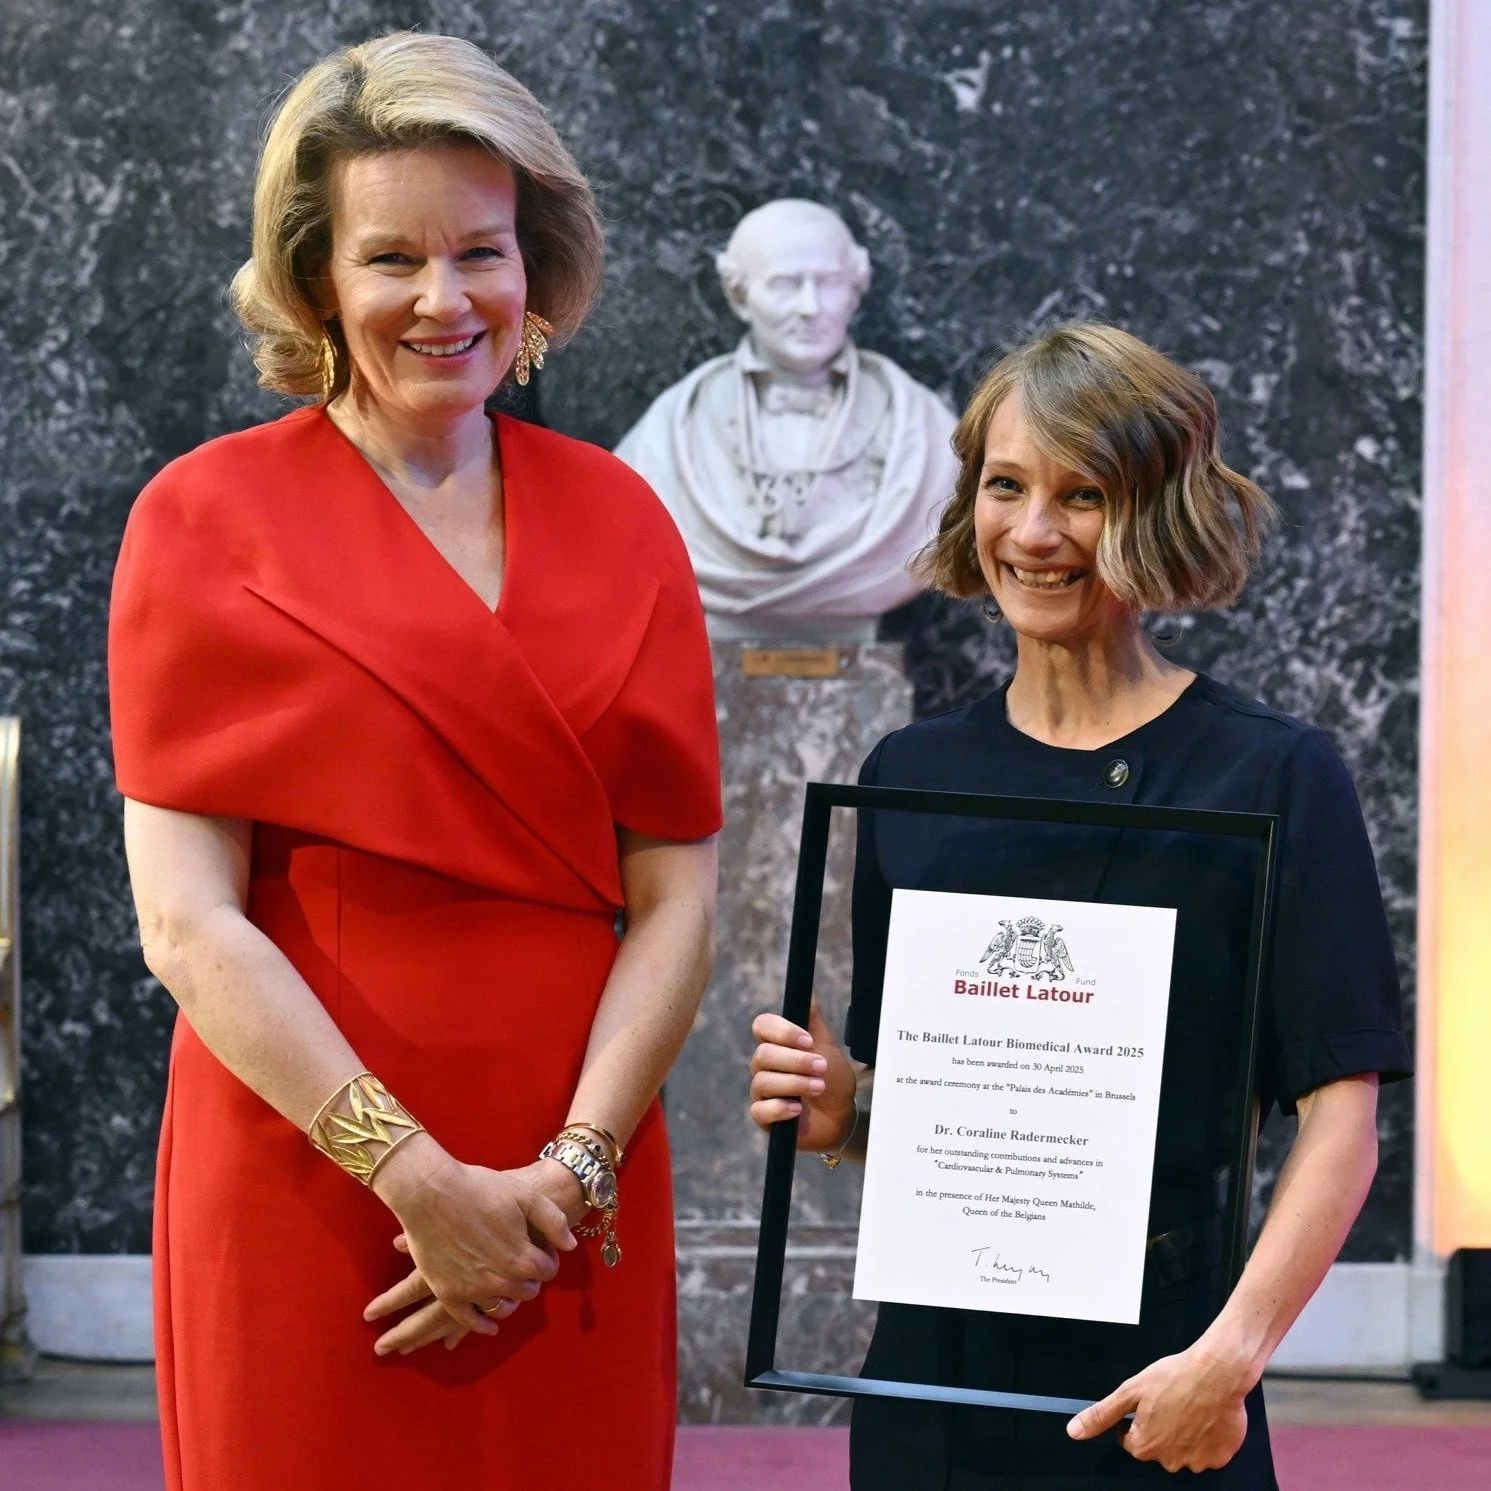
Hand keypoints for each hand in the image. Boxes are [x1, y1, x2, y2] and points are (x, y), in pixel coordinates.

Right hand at [365, 1138, 578, 1355]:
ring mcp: (473, 1291)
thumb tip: (570, 1246)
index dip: (546, 1257)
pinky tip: (488, 1324)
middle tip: (520, 1261)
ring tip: (505, 1283)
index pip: (548, 1271)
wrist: (431, 1192)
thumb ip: (553, 1221)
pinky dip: (482, 1324)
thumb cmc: (480, 1189)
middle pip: (527, 1291)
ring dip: (509, 1299)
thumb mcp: (526, 1195)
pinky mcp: (448, 1294)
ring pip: (502, 1309)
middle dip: (529, 1278)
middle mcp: (501, 1282)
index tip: (538, 1247)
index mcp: (523, 1259)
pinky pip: (469, 1320)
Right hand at [749, 1001, 857, 1152]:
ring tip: (819, 1087)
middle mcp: (764, 1066)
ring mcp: (762, 1092)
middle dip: (796, 1061)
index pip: (762, 1026)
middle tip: (821, 1067)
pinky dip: (780, 1108)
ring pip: (763, 1081)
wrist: (842, 1114)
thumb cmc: (832, 1078)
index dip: (782, 1031)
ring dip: (795, 1083)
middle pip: (763, 1054)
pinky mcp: (764, 1117)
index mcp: (777, 1044)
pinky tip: (798, 1109)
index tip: (808, 1040)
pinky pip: (759, 1110)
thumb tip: (807, 989)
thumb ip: (813, 1019)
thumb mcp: (827, 1045)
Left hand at [1065, 1343, 1250, 1472]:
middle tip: (1168, 1402)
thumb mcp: (1129, 1391)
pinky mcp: (1220, 1457)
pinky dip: (1205, 1437)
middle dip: (1159, 1427)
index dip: (1134, 1420)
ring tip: (1188, 1407)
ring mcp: (1197, 1462)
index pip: (1129, 1440)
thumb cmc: (1175, 1378)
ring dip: (1183, 1433)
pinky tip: (1204, 1416)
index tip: (1145, 1405)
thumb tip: (1074, 1431)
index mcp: (1145, 1446)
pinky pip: (1207, 1451)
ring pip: (1183, 1450)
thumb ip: (1101, 1414)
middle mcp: (1169, 1460)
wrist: (1217, 1373)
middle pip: (1157, 1447)